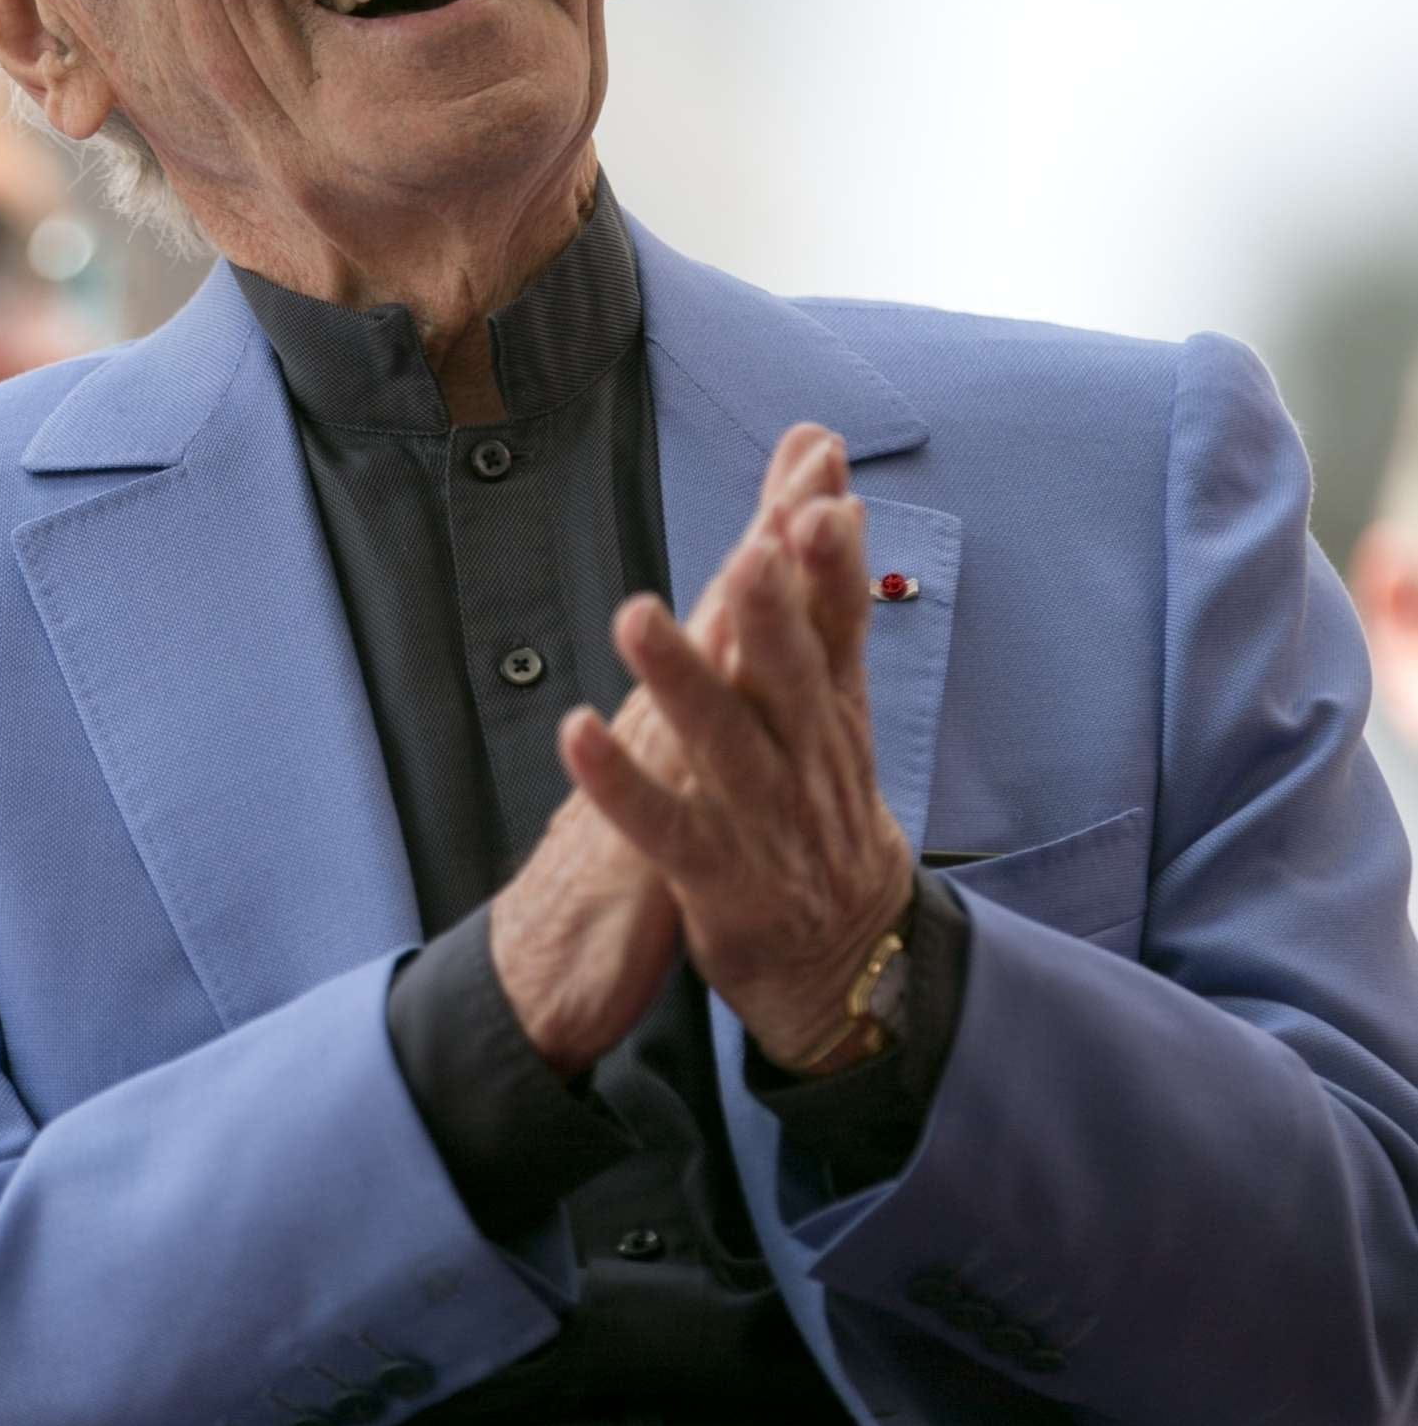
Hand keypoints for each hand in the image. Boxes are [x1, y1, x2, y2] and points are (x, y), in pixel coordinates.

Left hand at [555, 424, 914, 1070]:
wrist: (846, 950)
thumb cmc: (821, 794)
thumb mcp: (831, 692)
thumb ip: (817, 585)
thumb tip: (821, 475)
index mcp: (832, 706)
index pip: (841, 624)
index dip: (833, 567)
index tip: (822, 502)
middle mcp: (804, 754)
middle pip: (792, 677)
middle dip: (774, 614)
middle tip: (753, 550)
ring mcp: (760, 816)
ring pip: (722, 742)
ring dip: (681, 679)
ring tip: (637, 616)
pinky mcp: (713, 872)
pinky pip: (661, 825)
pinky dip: (620, 782)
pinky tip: (578, 734)